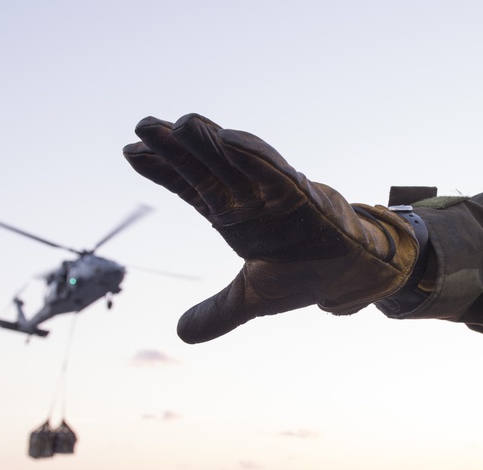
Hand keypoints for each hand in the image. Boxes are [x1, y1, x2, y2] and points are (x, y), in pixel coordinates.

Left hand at [123, 114, 418, 343]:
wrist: (351, 274)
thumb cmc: (302, 275)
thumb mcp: (252, 300)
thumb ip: (218, 313)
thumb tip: (181, 334)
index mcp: (234, 217)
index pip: (190, 187)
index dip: (162, 170)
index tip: (131, 153)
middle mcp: (249, 200)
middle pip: (205, 168)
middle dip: (174, 148)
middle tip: (143, 126)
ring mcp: (274, 195)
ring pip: (236, 164)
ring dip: (210, 143)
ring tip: (182, 122)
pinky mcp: (302, 197)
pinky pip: (274, 173)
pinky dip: (253, 156)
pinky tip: (229, 138)